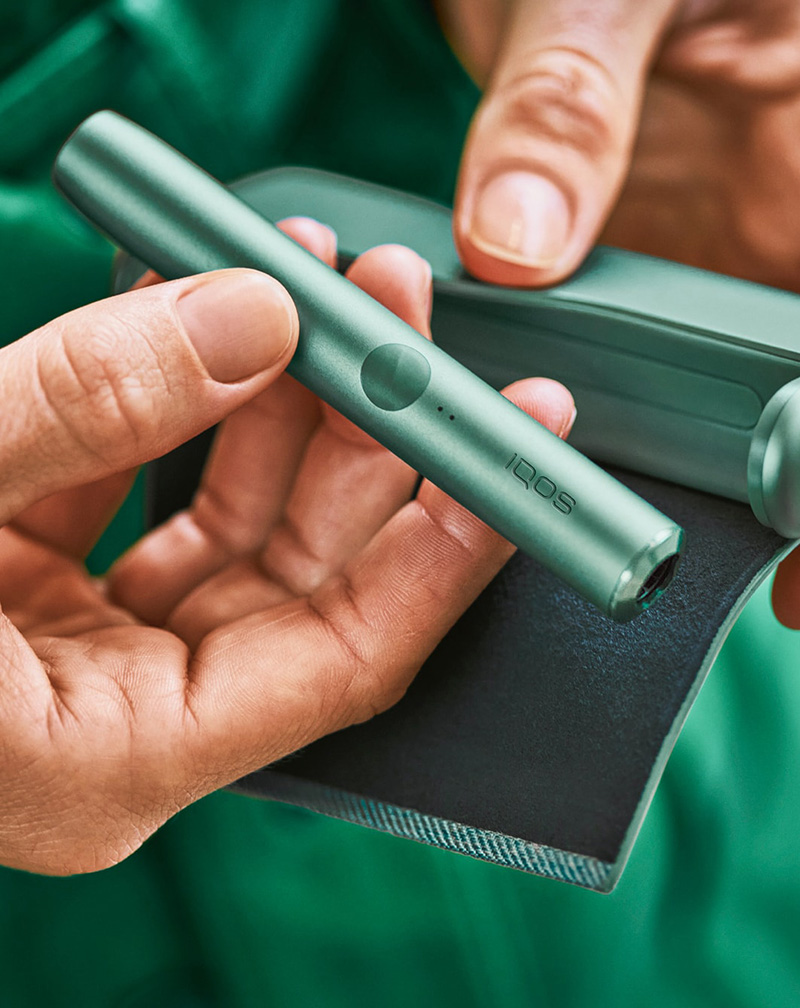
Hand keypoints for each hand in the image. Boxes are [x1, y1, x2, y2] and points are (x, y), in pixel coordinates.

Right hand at [0, 220, 573, 874]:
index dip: (447, 547)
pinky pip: (160, 474)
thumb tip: (261, 316)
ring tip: (334, 272)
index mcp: (119, 759)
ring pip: (244, 507)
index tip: (518, 447)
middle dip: (371, 428)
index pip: (352, 656)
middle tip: (411, 307)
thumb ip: (87, 407)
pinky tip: (232, 302)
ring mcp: (93, 639)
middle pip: (312, 565)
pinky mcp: (51, 573)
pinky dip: (195, 388)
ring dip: (291, 388)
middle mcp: (128, 709)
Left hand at [437, 0, 799, 626]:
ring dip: (682, 479)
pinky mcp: (665, 272)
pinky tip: (564, 452)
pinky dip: (617, 422)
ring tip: (606, 531)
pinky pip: (657, 373)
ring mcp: (736, 261)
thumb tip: (517, 251)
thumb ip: (565, 105)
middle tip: (679, 572)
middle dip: (772, 512)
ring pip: (736, 408)